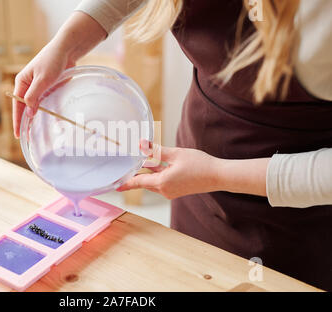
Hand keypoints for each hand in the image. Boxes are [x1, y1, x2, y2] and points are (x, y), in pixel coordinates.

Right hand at [12, 12, 106, 137]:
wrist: (68, 49)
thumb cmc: (53, 60)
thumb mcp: (42, 79)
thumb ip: (34, 96)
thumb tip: (28, 112)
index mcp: (22, 82)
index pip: (17, 105)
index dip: (18, 120)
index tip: (18, 134)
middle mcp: (29, 85)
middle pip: (25, 107)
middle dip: (26, 122)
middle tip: (28, 138)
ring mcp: (39, 87)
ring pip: (36, 106)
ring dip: (37, 118)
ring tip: (37, 133)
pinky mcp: (49, 88)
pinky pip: (46, 102)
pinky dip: (47, 111)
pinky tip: (50, 121)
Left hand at [117, 140, 268, 198]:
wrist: (219, 176)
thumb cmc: (200, 164)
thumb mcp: (176, 154)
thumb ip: (156, 150)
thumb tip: (141, 144)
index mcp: (162, 182)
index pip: (139, 182)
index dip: (126, 182)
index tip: (116, 185)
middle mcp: (165, 190)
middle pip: (145, 181)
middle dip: (137, 173)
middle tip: (128, 165)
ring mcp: (171, 191)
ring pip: (153, 181)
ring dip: (149, 171)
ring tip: (143, 158)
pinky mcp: (176, 190)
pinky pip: (162, 182)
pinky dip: (158, 173)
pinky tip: (157, 162)